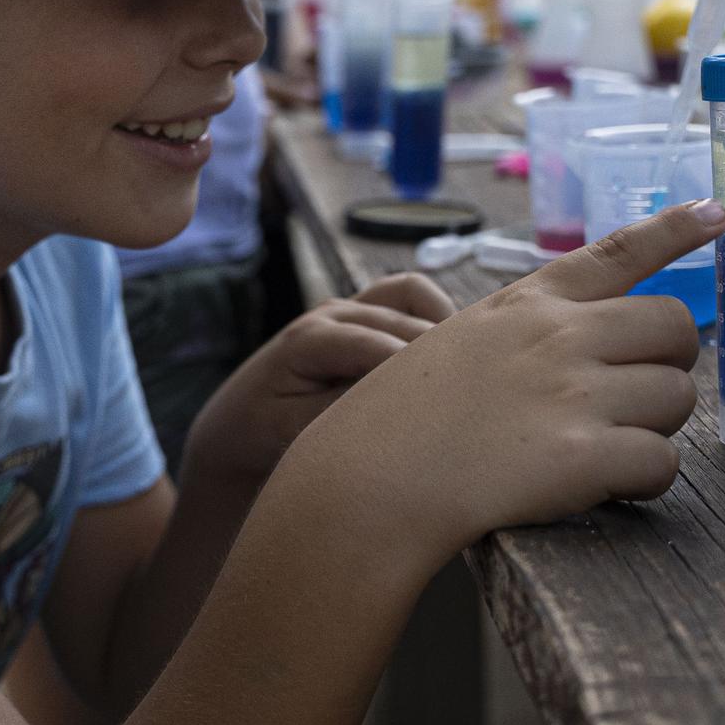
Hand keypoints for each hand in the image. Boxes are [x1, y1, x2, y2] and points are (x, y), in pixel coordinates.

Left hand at [182, 273, 456, 492]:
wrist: (243, 420)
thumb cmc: (267, 430)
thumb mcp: (297, 431)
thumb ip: (344, 411)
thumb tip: (400, 402)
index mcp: (310, 339)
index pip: (378, 347)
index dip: (416, 372)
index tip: (451, 405)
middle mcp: (332, 312)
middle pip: (403, 318)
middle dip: (441, 350)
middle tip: (480, 390)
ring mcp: (352, 306)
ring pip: (414, 292)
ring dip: (446, 324)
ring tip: (474, 367)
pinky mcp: (369, 312)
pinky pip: (414, 296)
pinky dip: (440, 316)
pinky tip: (458, 355)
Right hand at [290, 200, 723, 567]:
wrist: (372, 476)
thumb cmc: (407, 416)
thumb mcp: (461, 341)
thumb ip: (529, 332)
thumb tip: (596, 342)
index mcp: (528, 304)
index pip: (616, 252)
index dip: (674, 231)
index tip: (716, 212)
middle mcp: (560, 335)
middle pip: (676, 328)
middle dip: (667, 365)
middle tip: (627, 398)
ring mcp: (574, 393)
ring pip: (678, 398)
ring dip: (652, 427)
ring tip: (595, 447)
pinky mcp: (584, 456)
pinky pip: (663, 463)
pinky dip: (644, 481)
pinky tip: (601, 485)